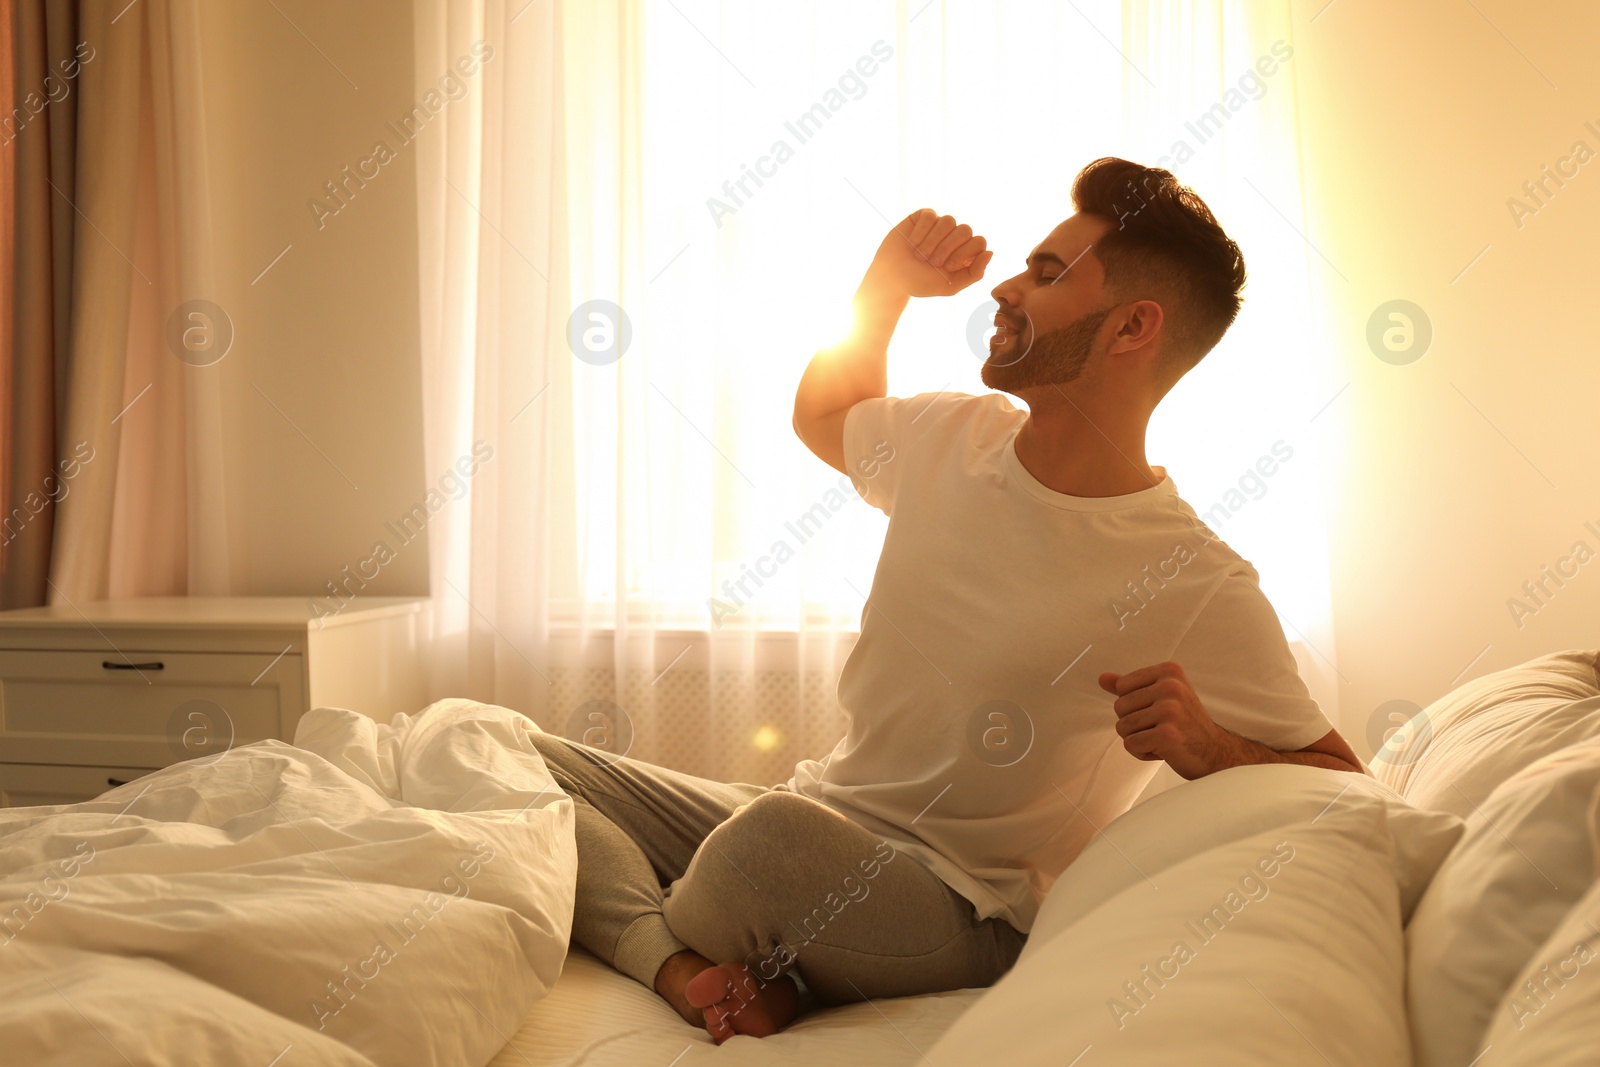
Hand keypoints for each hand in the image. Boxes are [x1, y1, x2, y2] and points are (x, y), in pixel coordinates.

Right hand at [864, 209, 992, 299]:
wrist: (890, 277)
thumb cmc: (919, 282)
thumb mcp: (949, 286)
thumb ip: (974, 274)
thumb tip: (990, 252)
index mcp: (965, 253)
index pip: (979, 242)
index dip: (965, 253)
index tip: (947, 267)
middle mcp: (954, 237)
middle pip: (965, 230)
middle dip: (948, 248)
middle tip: (932, 262)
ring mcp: (939, 225)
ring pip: (948, 221)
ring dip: (933, 241)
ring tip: (919, 255)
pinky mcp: (923, 217)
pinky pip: (930, 215)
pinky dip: (921, 232)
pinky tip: (911, 243)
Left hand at [1099, 661, 1230, 779]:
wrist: (1215, 753)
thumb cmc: (1185, 724)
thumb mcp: (1161, 697)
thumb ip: (1131, 687)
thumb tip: (1102, 678)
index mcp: (1169, 671)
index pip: (1122, 686)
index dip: (1133, 705)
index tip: (1158, 711)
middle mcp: (1170, 686)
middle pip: (1119, 707)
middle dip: (1134, 724)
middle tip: (1162, 728)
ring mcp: (1170, 710)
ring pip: (1122, 727)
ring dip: (1138, 739)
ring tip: (1162, 739)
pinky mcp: (1167, 735)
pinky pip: (1130, 745)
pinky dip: (1142, 753)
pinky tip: (1164, 751)